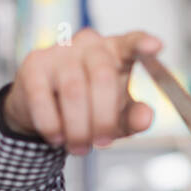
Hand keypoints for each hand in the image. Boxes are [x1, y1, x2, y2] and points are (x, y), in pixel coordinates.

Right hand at [1, 28, 161, 153]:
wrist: (43, 109)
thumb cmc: (88, 107)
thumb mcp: (118, 117)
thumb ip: (134, 118)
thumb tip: (145, 117)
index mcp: (116, 52)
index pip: (132, 43)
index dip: (142, 44)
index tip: (156, 47)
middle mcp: (89, 45)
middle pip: (103, 78)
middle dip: (104, 119)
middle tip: (101, 142)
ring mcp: (60, 52)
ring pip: (74, 91)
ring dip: (78, 128)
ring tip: (79, 147)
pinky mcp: (34, 65)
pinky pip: (43, 99)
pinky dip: (52, 126)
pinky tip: (57, 136)